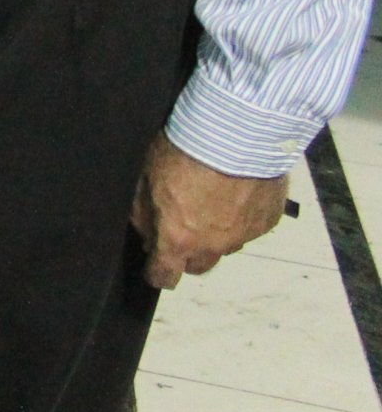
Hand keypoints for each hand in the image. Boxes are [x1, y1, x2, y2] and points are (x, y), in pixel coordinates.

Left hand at [129, 134, 289, 288]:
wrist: (236, 136)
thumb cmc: (183, 153)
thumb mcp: (146, 179)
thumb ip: (142, 214)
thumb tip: (145, 235)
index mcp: (179, 239)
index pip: (165, 276)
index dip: (157, 274)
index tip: (154, 267)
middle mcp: (214, 245)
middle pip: (199, 266)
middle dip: (187, 254)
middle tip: (182, 228)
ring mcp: (244, 234)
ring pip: (227, 246)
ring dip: (216, 234)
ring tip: (211, 202)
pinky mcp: (268, 220)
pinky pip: (250, 226)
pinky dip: (242, 215)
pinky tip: (236, 191)